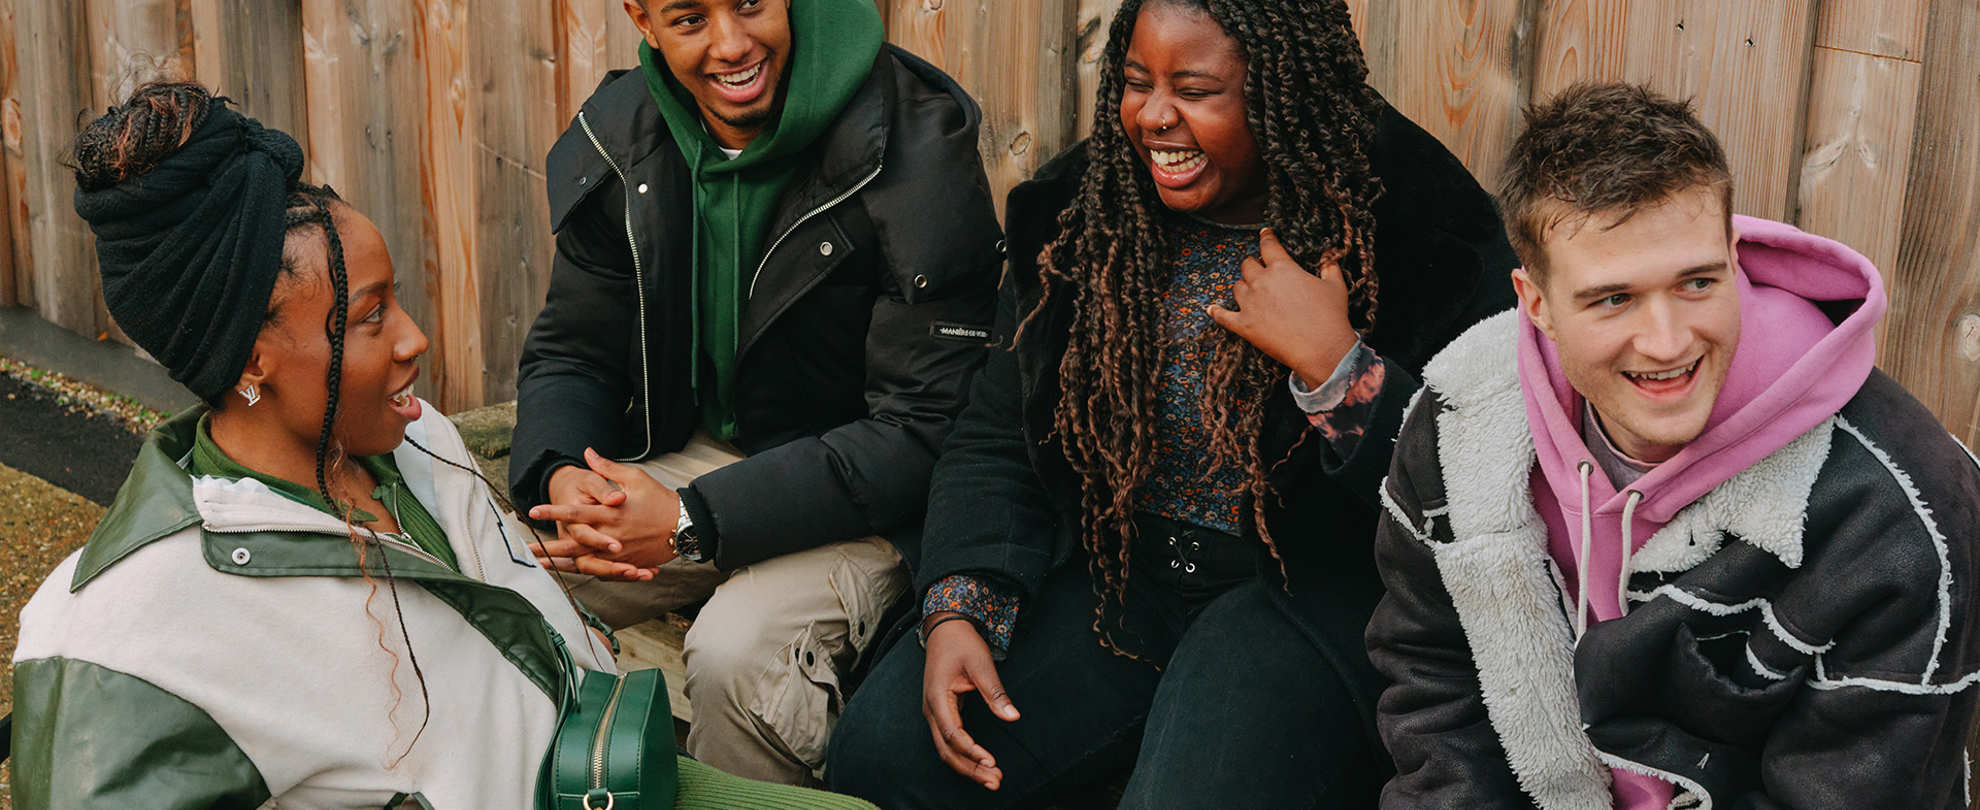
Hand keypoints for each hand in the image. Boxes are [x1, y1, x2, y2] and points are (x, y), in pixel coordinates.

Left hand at [529, 448, 679, 572]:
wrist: (685, 526)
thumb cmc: (660, 499)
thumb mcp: (636, 478)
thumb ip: (608, 468)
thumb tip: (587, 452)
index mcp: (611, 513)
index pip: (576, 512)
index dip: (553, 511)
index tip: (533, 511)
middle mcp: (611, 536)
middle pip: (574, 544)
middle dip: (549, 548)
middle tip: (526, 550)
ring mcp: (619, 553)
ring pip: (585, 562)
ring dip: (561, 565)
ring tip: (542, 566)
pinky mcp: (628, 564)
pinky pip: (603, 571)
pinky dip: (586, 572)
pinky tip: (571, 573)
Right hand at [921, 613, 1019, 790]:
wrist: (946, 629)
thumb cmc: (961, 643)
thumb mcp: (981, 664)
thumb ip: (995, 693)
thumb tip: (1013, 717)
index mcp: (937, 698)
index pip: (953, 734)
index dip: (971, 750)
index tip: (991, 761)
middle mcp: (931, 710)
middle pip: (947, 750)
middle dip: (971, 769)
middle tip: (995, 780)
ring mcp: (935, 713)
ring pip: (947, 749)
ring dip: (968, 766)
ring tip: (992, 779)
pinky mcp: (942, 713)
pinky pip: (951, 741)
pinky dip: (965, 755)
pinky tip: (982, 764)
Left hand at [1207, 227, 1359, 388]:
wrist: (1322, 348)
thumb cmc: (1330, 315)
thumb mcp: (1335, 286)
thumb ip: (1329, 266)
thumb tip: (1328, 254)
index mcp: (1282, 268)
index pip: (1269, 245)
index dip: (1266, 237)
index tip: (1264, 233)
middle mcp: (1261, 282)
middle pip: (1248, 265)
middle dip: (1254, 265)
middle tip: (1260, 270)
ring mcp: (1250, 303)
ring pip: (1237, 286)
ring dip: (1243, 286)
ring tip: (1250, 290)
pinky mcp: (1243, 325)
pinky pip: (1223, 315)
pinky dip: (1216, 312)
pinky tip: (1211, 308)